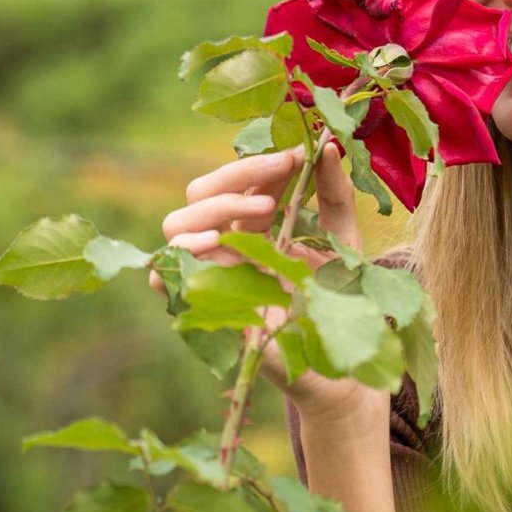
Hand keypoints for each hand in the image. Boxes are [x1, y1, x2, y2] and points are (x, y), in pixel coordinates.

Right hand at [155, 142, 389, 429]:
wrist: (342, 365)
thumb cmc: (340, 301)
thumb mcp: (344, 240)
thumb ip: (336, 195)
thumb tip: (330, 146)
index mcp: (257, 223)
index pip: (239, 179)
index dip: (262, 163)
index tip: (297, 156)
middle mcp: (228, 244)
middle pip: (199, 192)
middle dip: (236, 179)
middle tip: (278, 184)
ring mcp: (212, 274)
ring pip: (176, 227)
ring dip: (213, 211)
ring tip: (260, 216)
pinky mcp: (205, 310)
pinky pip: (168, 278)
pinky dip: (177, 258)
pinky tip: (211, 247)